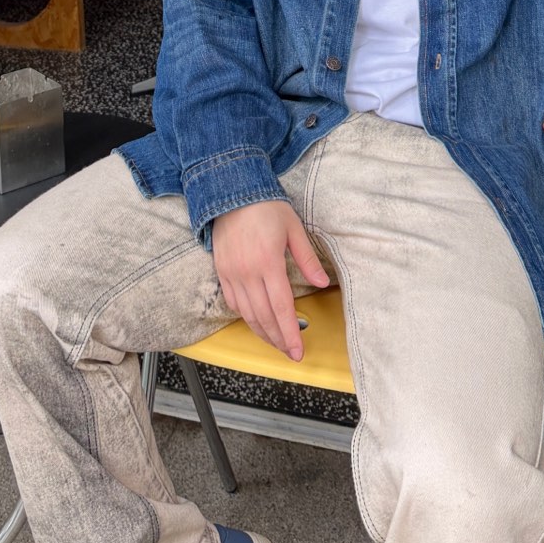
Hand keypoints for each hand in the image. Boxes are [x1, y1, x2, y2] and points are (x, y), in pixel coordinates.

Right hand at [211, 200, 328, 360]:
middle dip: (278, 339)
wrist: (231, 190)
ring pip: (247, 314)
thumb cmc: (266, 206)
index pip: (282, 308)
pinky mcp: (221, 270)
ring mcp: (231, 272)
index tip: (298, 351)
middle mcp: (247, 271)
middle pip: (264, 317)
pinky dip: (245, 316)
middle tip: (290, 352)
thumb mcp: (294, 228)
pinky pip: (233, 302)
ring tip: (276, 342)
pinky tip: (256, 320)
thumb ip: (307, 259)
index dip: (290, 334)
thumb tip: (322, 283)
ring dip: (262, 332)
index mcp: (268, 261)